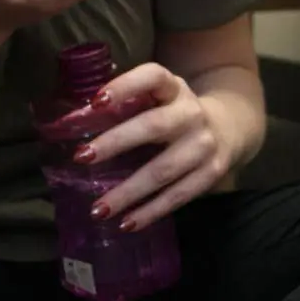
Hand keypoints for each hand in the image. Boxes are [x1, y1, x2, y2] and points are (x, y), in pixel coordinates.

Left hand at [70, 63, 231, 230]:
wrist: (228, 129)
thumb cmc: (174, 113)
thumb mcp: (159, 97)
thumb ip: (126, 104)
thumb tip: (71, 122)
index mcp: (174, 88)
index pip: (152, 77)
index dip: (125, 86)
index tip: (95, 102)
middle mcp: (192, 113)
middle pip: (153, 126)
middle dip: (116, 142)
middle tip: (81, 158)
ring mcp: (204, 145)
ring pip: (163, 170)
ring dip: (128, 191)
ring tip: (98, 209)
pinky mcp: (211, 173)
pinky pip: (178, 195)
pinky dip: (151, 212)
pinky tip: (127, 223)